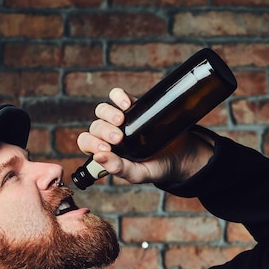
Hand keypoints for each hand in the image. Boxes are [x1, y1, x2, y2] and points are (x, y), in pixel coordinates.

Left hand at [76, 88, 213, 184]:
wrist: (182, 154)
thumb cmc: (157, 167)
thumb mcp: (139, 173)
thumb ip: (119, 169)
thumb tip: (98, 157)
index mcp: (106, 152)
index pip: (87, 143)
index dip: (91, 144)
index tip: (106, 149)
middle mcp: (109, 135)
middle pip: (95, 126)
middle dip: (103, 131)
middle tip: (119, 138)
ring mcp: (121, 119)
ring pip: (102, 110)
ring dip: (108, 113)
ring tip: (122, 120)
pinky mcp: (134, 106)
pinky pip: (117, 95)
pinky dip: (118, 96)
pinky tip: (127, 104)